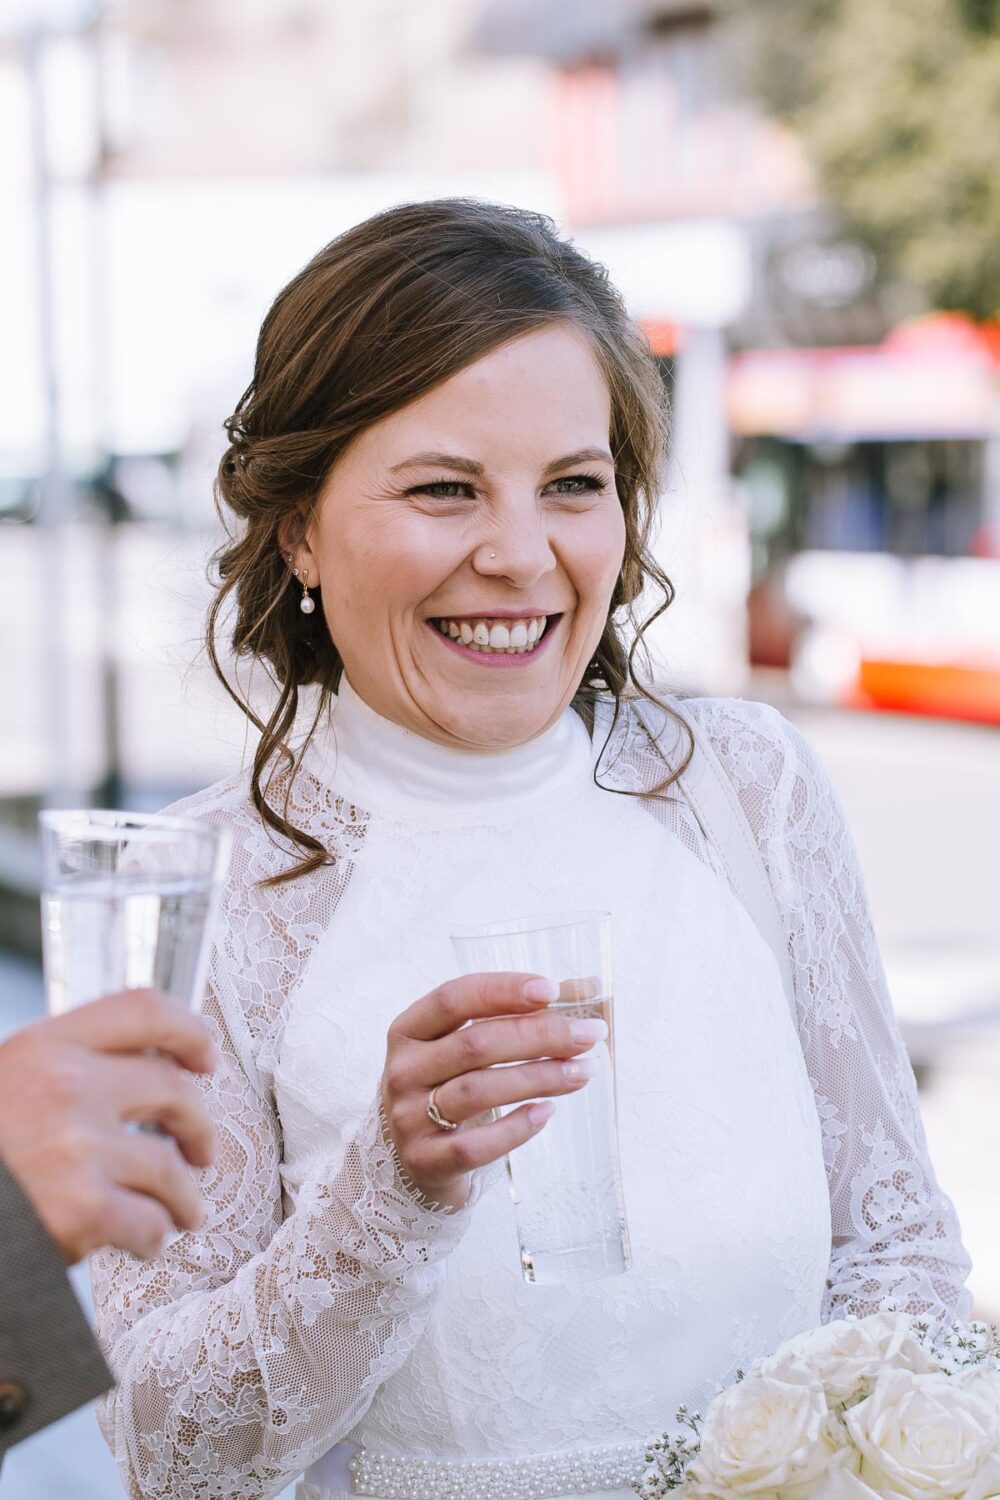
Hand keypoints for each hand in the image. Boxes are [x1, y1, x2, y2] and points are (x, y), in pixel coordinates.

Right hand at [0, 988, 217, 1262]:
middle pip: (172, 1091)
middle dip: (198, 1127)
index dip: (189, 1032)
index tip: (205, 1058)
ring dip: (184, 1196)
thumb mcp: (9, 1083)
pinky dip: (153, 1236)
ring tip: (184, 1211)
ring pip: (170, 1168)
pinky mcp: (82, 1211)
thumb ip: (64, 1069)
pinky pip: (149, 1222)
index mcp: (47, 1047)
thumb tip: (135, 1073)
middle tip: (201, 1151)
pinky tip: (144, 1241)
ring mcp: (77, 1149)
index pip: (145, 1011)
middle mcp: (67, 1087)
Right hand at [381, 973, 606, 1210]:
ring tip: (582, 1072)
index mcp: (409, 1030)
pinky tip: (546, 1112)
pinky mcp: (424, 1160)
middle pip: (475, 1044)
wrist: (411, 1159)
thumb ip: (515, 1016)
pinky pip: (475, 1145)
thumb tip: (584, 987)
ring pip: (479, 1090)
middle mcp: (403, 1070)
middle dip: (540, 1036)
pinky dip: (516, 1128)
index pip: (453, 998)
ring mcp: (408, 1117)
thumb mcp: (464, 1048)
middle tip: (588, 1035)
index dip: (502, 991)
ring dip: (539, 1077)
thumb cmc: (449, 1087)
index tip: (551, 990)